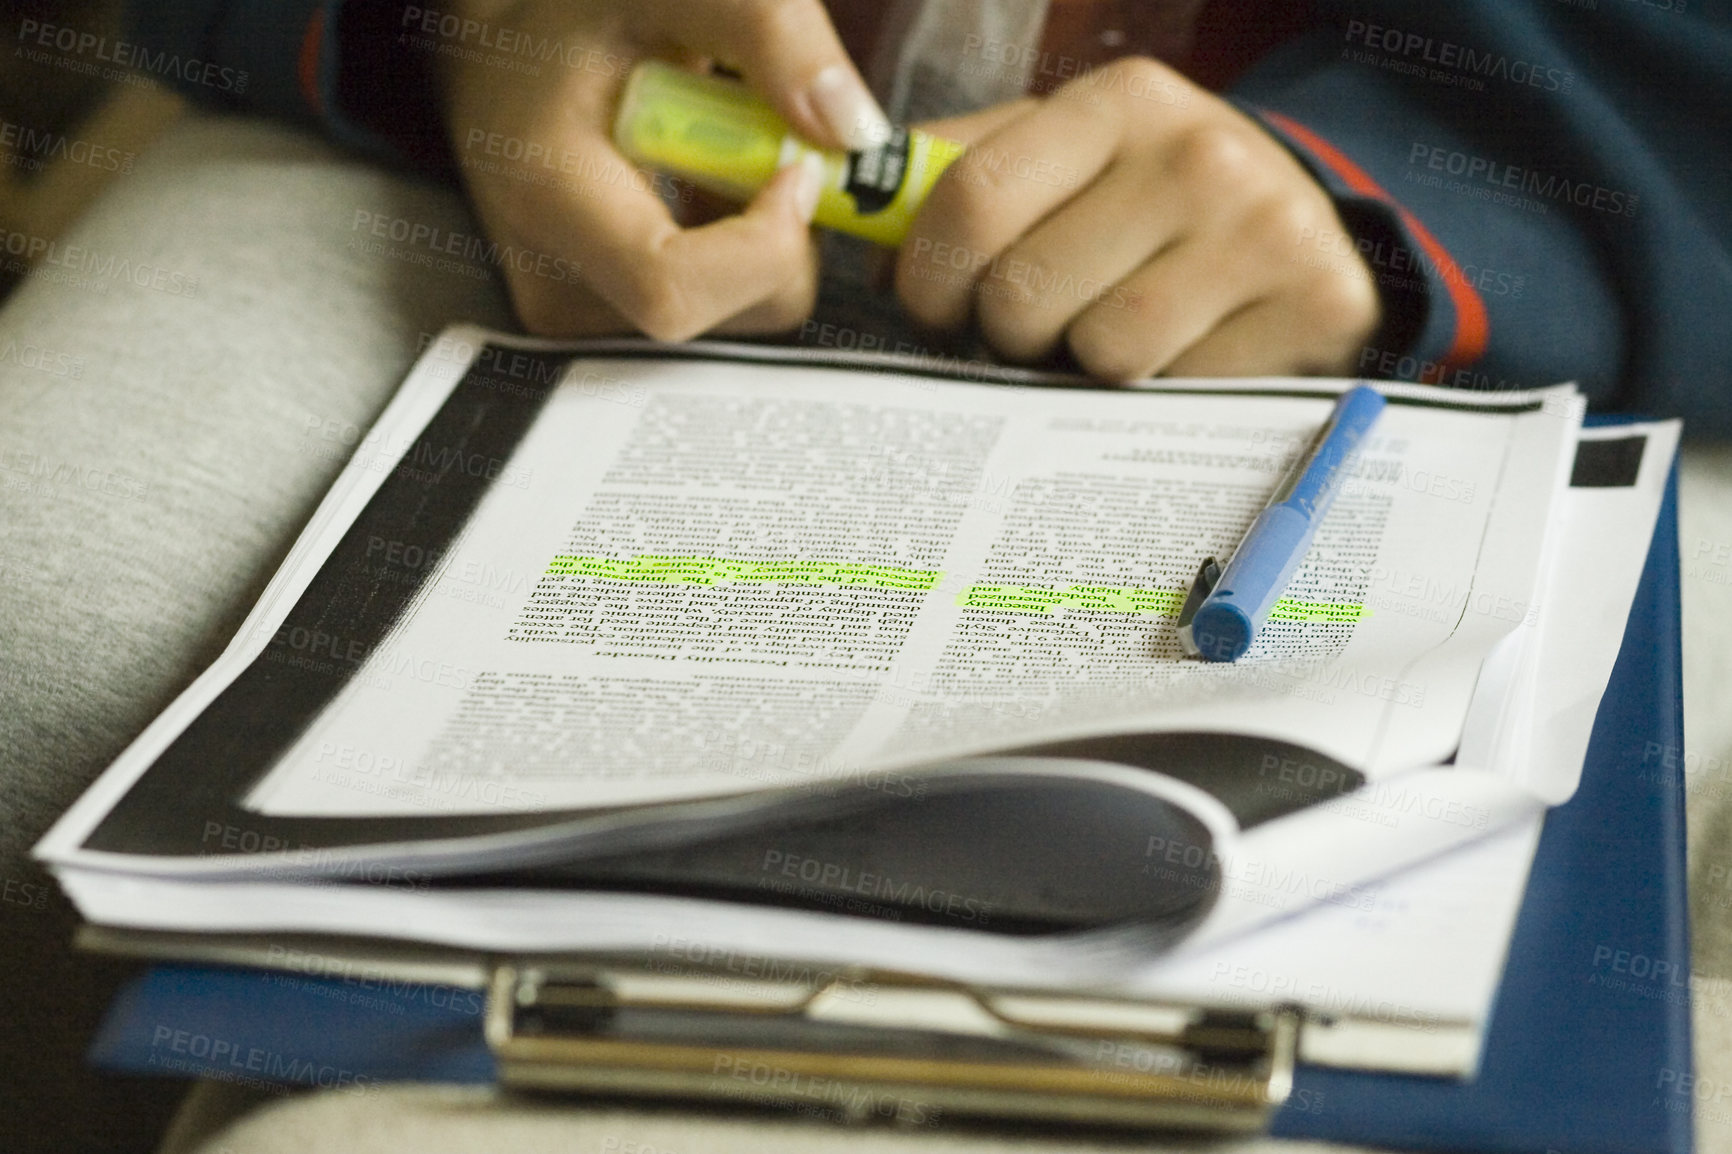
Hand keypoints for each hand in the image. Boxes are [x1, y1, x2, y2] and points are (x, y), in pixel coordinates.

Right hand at [436, 0, 888, 340]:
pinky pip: (722, 312)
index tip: (795, 166)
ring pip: (738, 316)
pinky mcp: (609, 324)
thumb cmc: (577, 15)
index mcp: (549, 197)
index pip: (675, 290)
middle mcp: (554, 282)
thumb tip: (855, 133)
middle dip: (780, 230)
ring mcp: (581, 315)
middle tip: (761, 137)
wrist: (507, 56)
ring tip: (717, 154)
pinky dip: (743, 251)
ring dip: (764, 236)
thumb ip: (767, 32)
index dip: (764, 243)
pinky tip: (704, 188)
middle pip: (728, 312)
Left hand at [895, 58, 1381, 378]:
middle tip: (1036, 328)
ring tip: (1106, 338)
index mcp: (1120, 100)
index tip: (932, 307)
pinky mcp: (1316, 306)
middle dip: (1008, 333)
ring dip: (1082, 369)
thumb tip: (865, 233)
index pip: (973, 200)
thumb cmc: (1146, 206)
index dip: (929, 276)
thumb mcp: (1064, 162)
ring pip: (1101, 353)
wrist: (1304, 230)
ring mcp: (1266, 228)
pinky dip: (1156, 396)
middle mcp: (1200, 150)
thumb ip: (960, 179)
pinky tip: (1175, 357)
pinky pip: (1177, 394)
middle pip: (1024, 294)